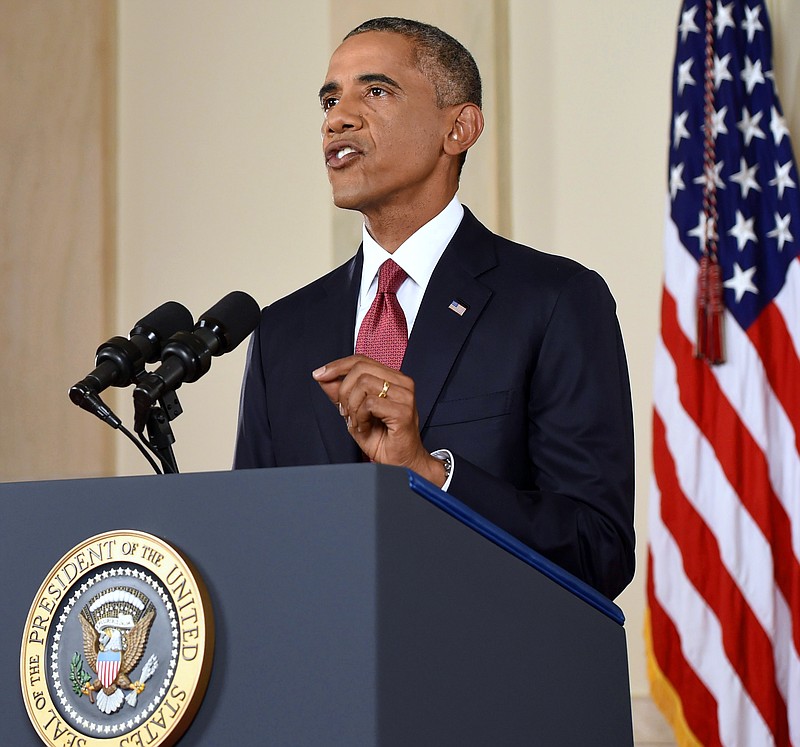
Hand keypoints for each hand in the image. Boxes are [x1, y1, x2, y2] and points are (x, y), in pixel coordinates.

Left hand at [312, 355, 446, 485]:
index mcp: (393, 379)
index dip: (337, 365)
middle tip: (345, 412)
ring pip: (363, 384)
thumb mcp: (354, 412)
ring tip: (357, 422)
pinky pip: (370, 403)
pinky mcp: (403, 411)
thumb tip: (323, 377)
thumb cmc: (383, 439)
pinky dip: (360, 417)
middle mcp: (402, 383)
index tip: (319, 375)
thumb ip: (340, 393)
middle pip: (360, 369)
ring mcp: (405, 396)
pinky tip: (365, 427)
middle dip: (343, 391)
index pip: (361, 360)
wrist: (401, 463)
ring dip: (352, 407)